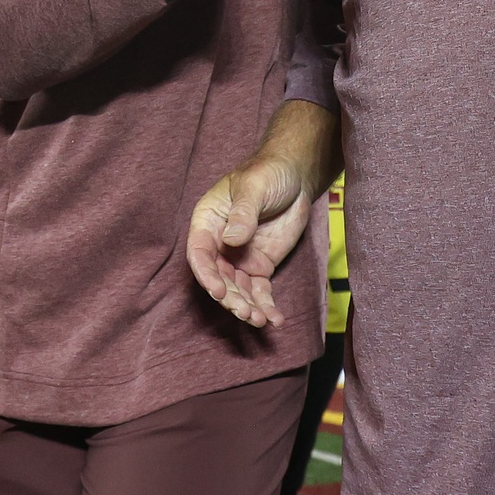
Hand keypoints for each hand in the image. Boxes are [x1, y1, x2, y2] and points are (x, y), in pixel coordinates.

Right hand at [187, 152, 314, 327]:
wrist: (295, 176)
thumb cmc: (267, 173)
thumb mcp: (254, 187)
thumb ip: (242, 213)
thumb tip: (231, 240)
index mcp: (207, 223)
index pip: (199, 254)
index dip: (206, 276)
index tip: (219, 292)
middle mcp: (219, 245)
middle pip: (218, 278)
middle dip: (230, 298)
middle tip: (245, 312)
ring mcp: (240, 258)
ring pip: (238, 290)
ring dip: (247, 307)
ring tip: (260, 320)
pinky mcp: (260, 267)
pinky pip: (259, 292)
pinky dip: (266, 306)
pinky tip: (275, 319)